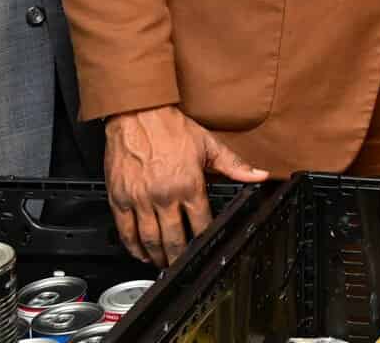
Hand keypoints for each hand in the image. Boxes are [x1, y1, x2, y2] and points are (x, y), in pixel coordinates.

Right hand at [104, 105, 266, 267]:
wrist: (137, 114)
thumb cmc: (170, 127)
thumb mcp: (209, 144)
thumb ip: (235, 165)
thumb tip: (259, 175)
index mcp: (189, 185)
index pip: (202, 223)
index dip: (206, 238)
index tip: (207, 247)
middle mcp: (164, 196)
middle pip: (174, 239)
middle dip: (180, 257)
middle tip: (182, 265)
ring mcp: (140, 200)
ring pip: (150, 239)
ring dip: (157, 256)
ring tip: (163, 263)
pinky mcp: (119, 198)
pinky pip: (125, 230)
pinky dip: (133, 246)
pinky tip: (140, 251)